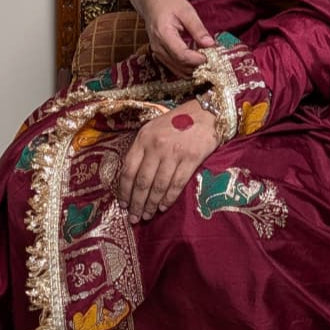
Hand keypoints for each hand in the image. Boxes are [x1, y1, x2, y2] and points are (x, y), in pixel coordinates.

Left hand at [117, 100, 217, 222]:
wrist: (207, 112)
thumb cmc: (179, 121)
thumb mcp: (154, 128)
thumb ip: (143, 148)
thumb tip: (133, 176)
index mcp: (144, 138)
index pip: (128, 169)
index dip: (124, 190)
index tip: (122, 203)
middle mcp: (156, 146)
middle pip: (142, 181)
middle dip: (136, 203)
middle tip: (133, 217)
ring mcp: (174, 153)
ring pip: (158, 186)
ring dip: (151, 204)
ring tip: (147, 215)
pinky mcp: (191, 159)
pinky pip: (176, 184)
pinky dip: (168, 199)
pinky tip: (163, 207)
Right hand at [143, 0, 214, 77]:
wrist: (152, 4)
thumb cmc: (169, 4)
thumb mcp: (187, 11)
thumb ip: (198, 29)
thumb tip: (210, 44)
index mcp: (163, 34)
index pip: (181, 54)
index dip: (197, 59)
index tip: (210, 55)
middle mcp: (158, 47)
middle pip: (180, 65)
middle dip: (198, 65)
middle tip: (212, 58)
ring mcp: (158, 53)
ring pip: (178, 70)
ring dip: (193, 68)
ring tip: (206, 57)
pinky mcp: (160, 56)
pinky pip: (175, 68)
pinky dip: (187, 67)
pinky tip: (196, 58)